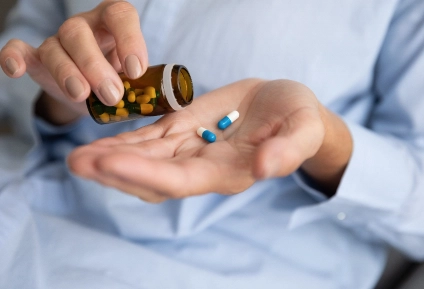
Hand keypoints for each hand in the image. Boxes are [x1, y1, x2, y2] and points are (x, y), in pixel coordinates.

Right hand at [0, 0, 147, 124]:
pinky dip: (13, 57)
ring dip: (69, 72)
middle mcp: (85, 27)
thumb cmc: (121, 82)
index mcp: (114, 25)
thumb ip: (150, 86)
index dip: (129, 39)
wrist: (95, 93)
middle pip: (81, 32)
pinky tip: (15, 68)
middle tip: (112, 95)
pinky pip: (20, 50)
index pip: (120, 15)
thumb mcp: (138, 81)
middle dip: (96, 65)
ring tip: (84, 96)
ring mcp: (58, 41)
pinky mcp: (37, 58)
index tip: (136, 70)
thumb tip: (177, 104)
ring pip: (56, 45)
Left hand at [68, 79, 352, 201]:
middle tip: (78, 162)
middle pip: (152, 176)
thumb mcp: (303, 129)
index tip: (108, 162)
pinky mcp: (184, 130)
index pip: (181, 180)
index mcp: (229, 171)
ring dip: (111, 157)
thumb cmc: (299, 119)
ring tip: (77, 155)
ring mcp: (191, 149)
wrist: (286, 108)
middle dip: (116, 171)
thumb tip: (265, 169)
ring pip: (145, 159)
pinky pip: (150, 140)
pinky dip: (125, 141)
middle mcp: (203, 167)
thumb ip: (288, 150)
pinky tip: (100, 142)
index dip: (145, 173)